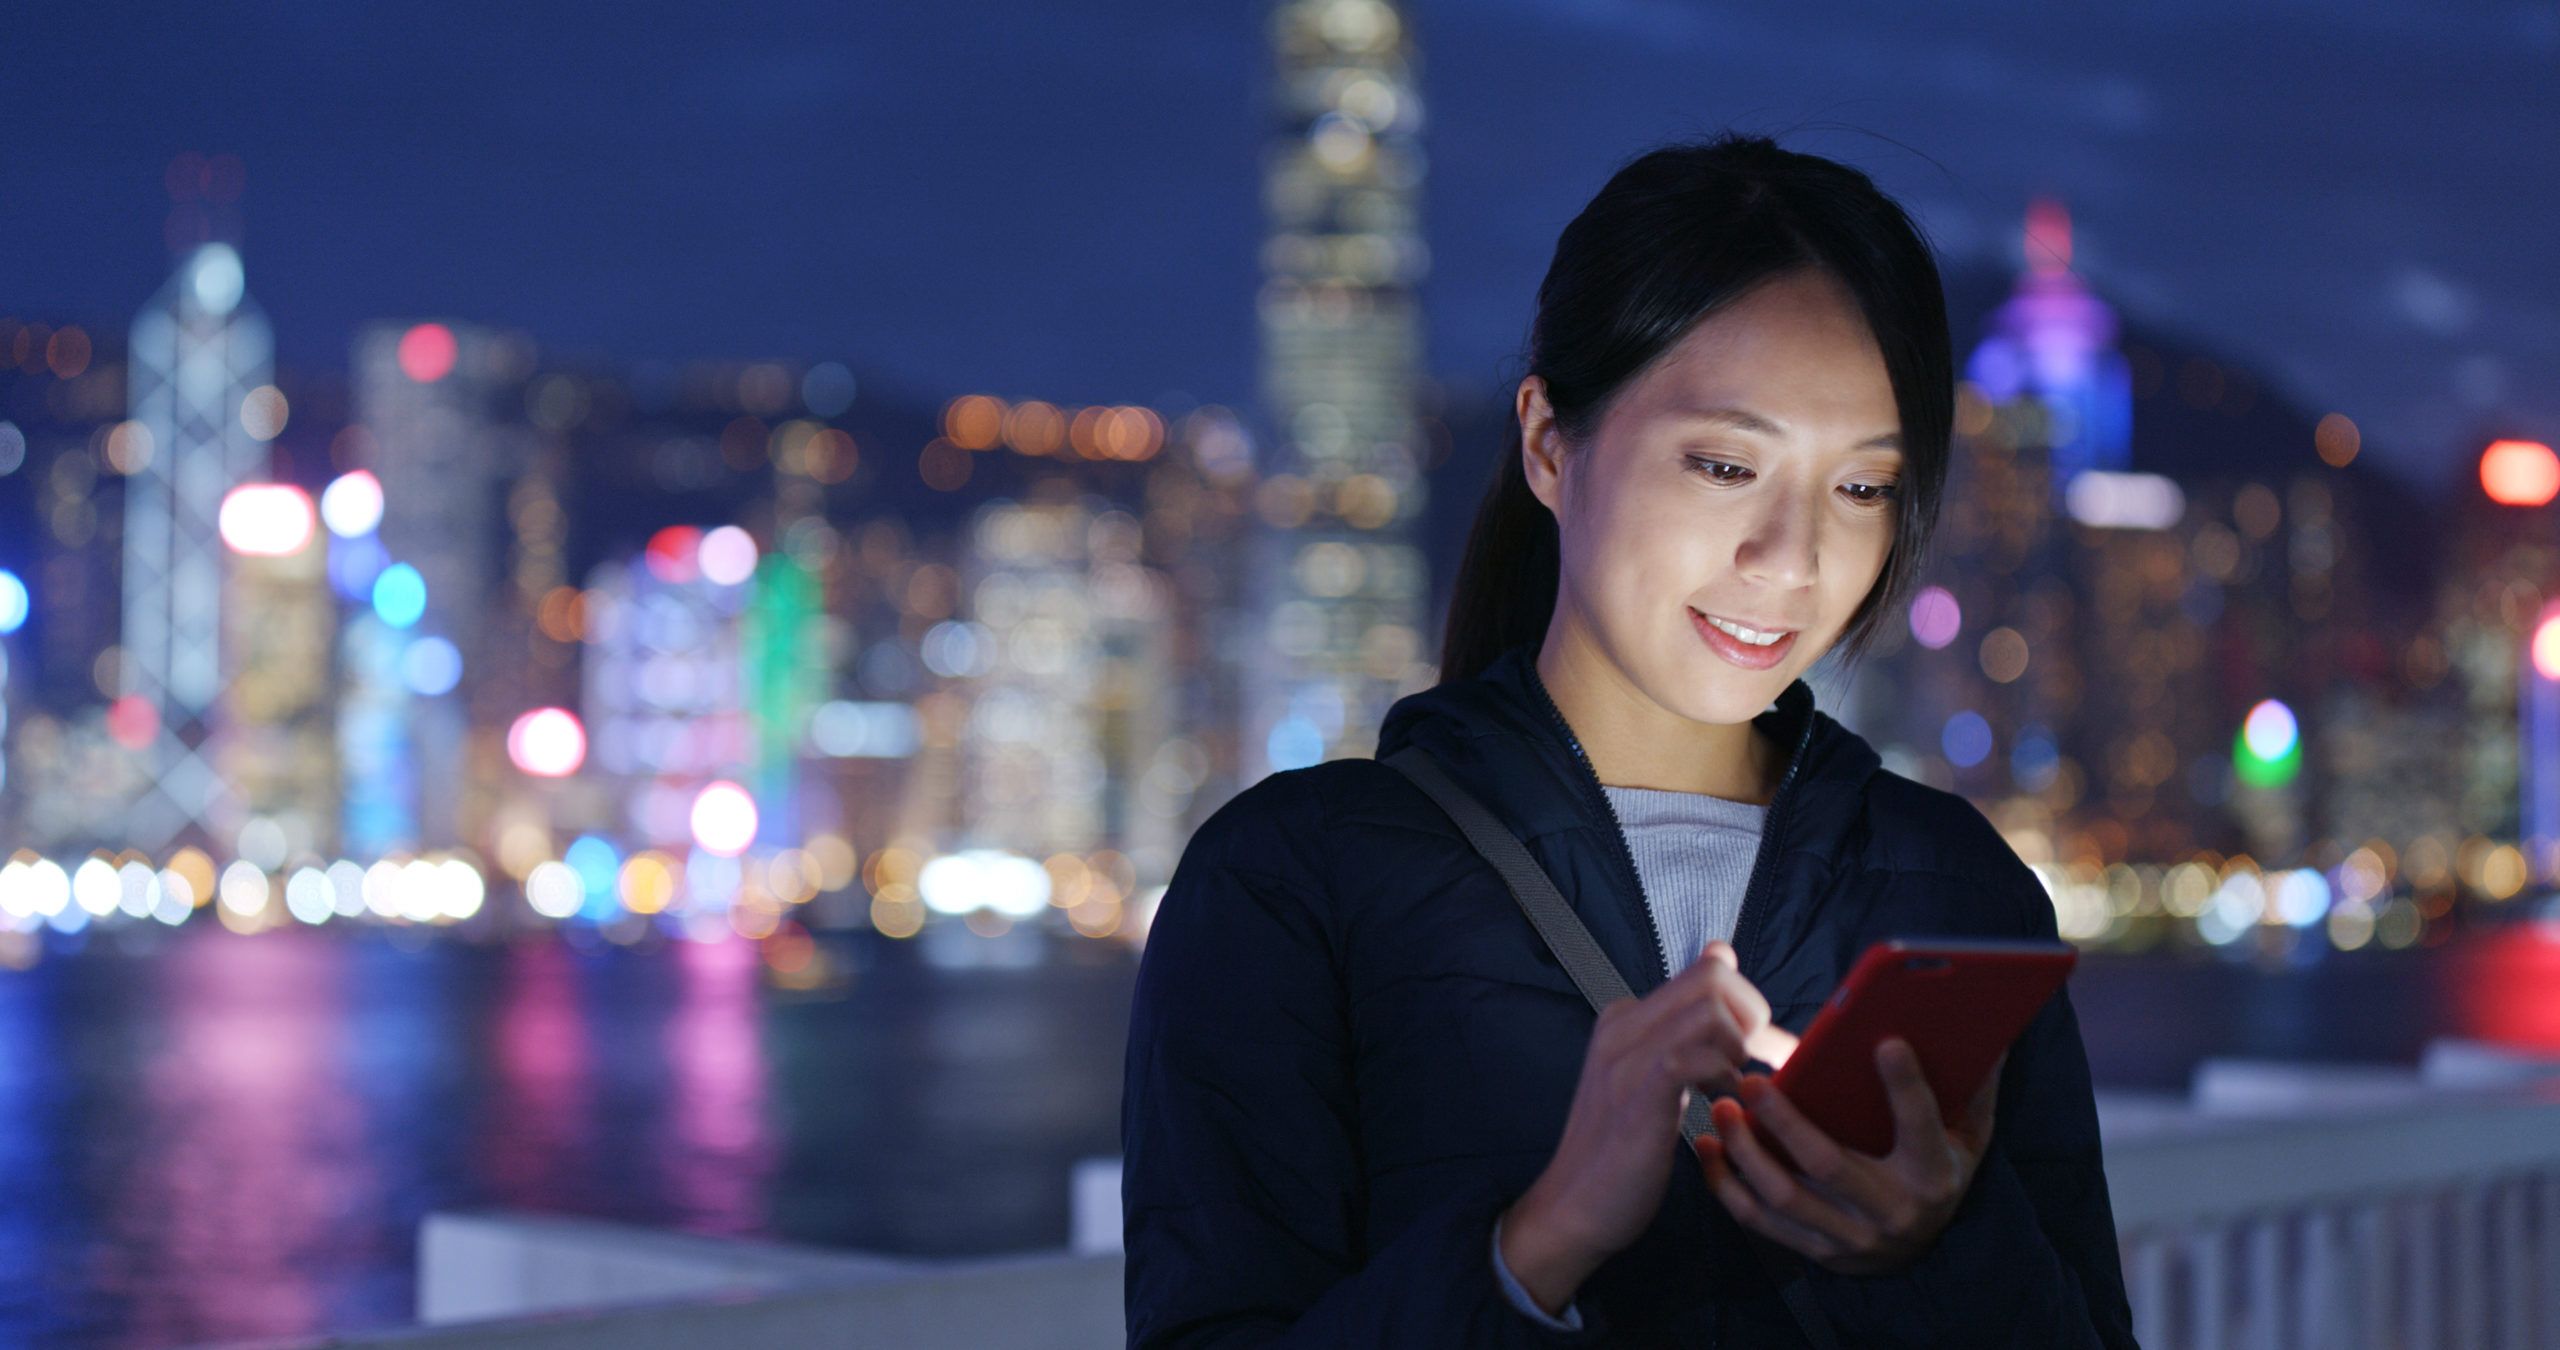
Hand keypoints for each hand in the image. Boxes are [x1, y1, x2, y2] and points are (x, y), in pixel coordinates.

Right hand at [1501, 941, 1799, 1311]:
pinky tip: (1722, 1105)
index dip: (1748, 1003)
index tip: (1760, 1046)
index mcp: (1625, 1017)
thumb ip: (1684, 1032)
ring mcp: (1627, 1055)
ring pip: (1710, 1009)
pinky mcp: (1639, 1092)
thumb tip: (1723, 961)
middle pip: (1713, 977)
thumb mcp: (1651, 1078)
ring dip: (1740, 1048)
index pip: (1706, 970)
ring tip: (1733, 1087)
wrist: (1573, 1206)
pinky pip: (1698, 1055)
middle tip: (1755, 1066)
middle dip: (1754, 1018)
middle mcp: (1622, 1024)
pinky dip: (1725, 1076)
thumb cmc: (1622, 1150)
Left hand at [1693, 1039, 2002, 1275]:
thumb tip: (1990, 1032)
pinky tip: (1708, 1148)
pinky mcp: (1816, 1251)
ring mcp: (1850, 1236)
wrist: (1920, 1253)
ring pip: (1784, 1195)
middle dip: (1785, 1120)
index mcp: (1933, 1175)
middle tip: (1752, 1079)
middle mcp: (1891, 1211)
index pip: (1922, 1126)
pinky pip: (1759, 1221)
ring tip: (1724, 1107)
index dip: (1907, 1086)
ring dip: (1746, 1150)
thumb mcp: (1967, 1136)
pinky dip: (1726, 1185)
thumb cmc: (1937, 1171)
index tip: (1886, 1041)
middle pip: (1828, 1163)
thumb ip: (1973, 1088)